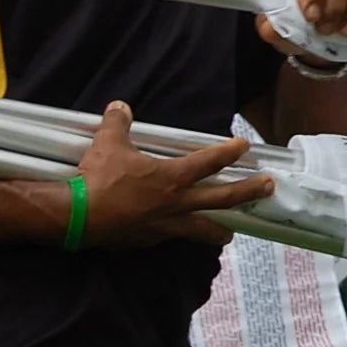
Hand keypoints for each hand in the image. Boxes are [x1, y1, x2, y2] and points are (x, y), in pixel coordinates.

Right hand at [76, 101, 274, 247]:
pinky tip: (180, 234)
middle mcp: (176, 203)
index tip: (245, 146)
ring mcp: (165, 225)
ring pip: (202, 229)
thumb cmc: (97, 178)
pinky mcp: (149, 240)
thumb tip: (119, 106)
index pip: (210, 162)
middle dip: (248, 191)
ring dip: (218, 230)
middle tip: (269, 188)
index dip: (230, 152)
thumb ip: (118, 123)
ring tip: (231, 233)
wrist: (77, 216)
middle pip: (222, 199)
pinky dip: (180, 235)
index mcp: (172, 177)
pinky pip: (172, 237)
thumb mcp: (108, 143)